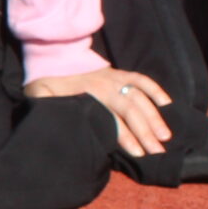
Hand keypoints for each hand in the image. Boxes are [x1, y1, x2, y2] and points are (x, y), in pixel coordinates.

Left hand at [23, 66, 173, 158]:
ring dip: (154, 116)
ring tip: (165, 137)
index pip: (112, 119)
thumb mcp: (40, 96)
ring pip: (140, 97)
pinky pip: (141, 79)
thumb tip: (58, 127)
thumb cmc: (45, 81)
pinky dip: (155, 90)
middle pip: (131, 110)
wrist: (52, 55)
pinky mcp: (119, 73)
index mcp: (88, 94)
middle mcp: (106, 85)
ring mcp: (115, 77)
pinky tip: (167, 104)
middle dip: (146, 132)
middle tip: (158, 151)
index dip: (125, 136)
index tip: (138, 153)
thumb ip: (48, 110)